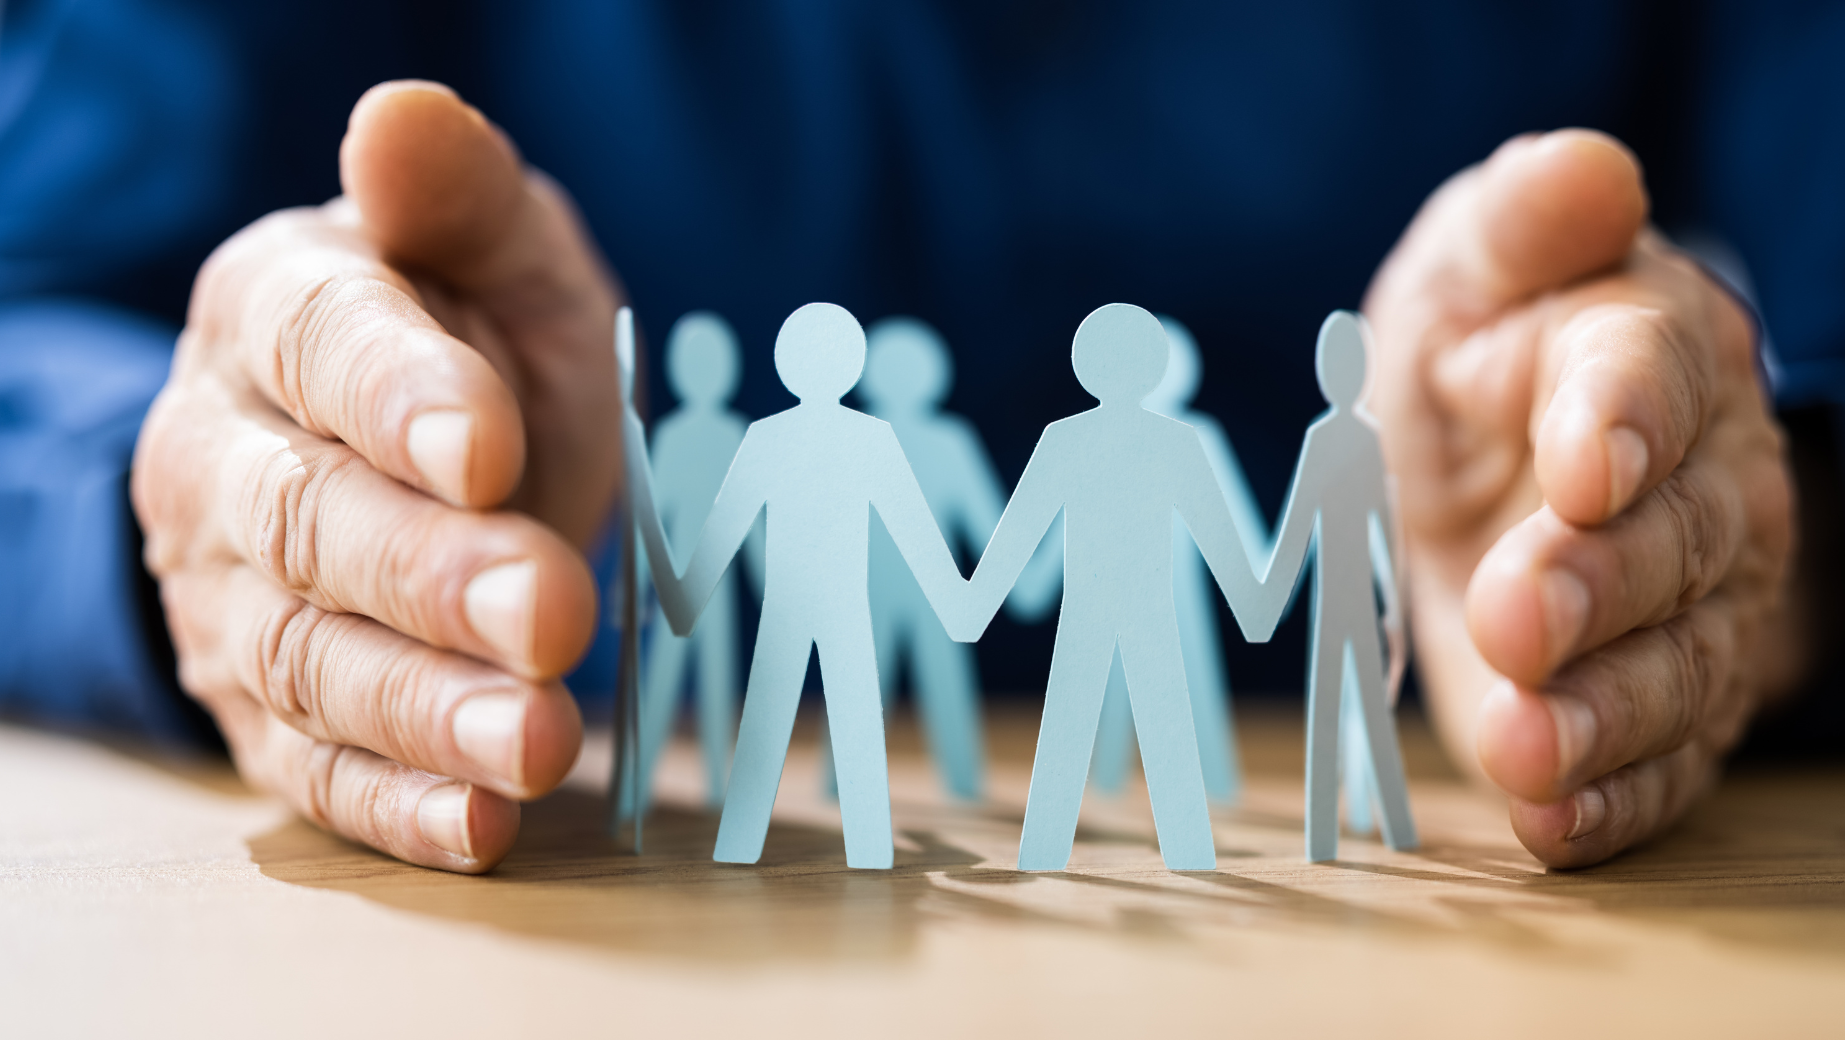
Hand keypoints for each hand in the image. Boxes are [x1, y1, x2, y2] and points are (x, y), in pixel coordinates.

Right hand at [132, 82, 620, 871]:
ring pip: (312, 661)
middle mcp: (223, 458)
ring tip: (540, 738)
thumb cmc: (465, 334)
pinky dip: (401, 804)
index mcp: (276, 317)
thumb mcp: (486, 244)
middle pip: (311, 524)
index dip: (399, 397)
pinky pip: (319, 769)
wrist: (406, 453)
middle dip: (434, 575)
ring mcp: (230, 597)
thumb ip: (453, 192)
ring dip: (430, 710)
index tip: (488, 441)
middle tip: (549, 609)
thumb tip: (398, 115)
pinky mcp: (266, 710)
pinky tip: (486, 824)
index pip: (319, 348)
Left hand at [1366, 131, 1796, 866]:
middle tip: (1517, 616)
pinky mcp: (1649, 703)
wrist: (1498, 454)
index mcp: (1643, 353)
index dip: (1621, 416)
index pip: (1650, 374)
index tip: (1583, 459)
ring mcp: (1687, 607)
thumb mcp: (1474, 267)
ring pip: (1671, 667)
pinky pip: (1651, 761)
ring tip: (1527, 751)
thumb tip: (1579, 169)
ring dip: (1600, 716)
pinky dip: (1606, 800)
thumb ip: (1522, 224)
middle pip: (1669, 540)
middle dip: (1594, 583)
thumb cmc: (1484, 347)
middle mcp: (1693, 486)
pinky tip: (1552, 824)